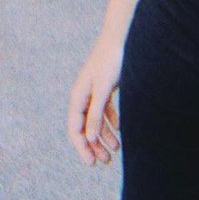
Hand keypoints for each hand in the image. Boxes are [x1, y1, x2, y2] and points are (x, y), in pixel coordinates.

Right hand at [68, 36, 122, 165]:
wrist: (122, 36)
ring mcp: (94, 90)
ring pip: (96, 119)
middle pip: (85, 127)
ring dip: (104, 135)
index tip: (91, 163)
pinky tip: (118, 130)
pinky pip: (104, 109)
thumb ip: (96, 113)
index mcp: (78, 96)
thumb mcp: (103, 88)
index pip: (75, 128)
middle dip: (94, 145)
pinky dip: (110, 121)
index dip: (82, 147)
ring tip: (115, 150)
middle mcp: (83, 94)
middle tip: (105, 162)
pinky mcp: (105, 86)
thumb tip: (89, 138)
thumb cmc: (112, 59)